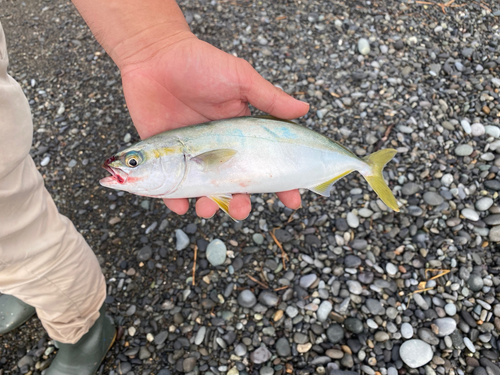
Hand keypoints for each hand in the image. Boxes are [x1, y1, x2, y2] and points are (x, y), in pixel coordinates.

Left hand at [120, 33, 308, 219]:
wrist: (156, 54)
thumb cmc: (201, 63)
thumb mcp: (240, 78)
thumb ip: (269, 97)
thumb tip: (304, 109)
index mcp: (239, 135)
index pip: (264, 164)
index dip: (281, 184)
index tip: (292, 200)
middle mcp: (217, 149)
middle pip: (234, 185)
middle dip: (240, 203)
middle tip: (241, 210)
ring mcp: (191, 154)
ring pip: (203, 190)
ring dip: (208, 205)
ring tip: (207, 208)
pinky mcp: (164, 155)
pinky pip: (169, 185)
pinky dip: (174, 199)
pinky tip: (180, 206)